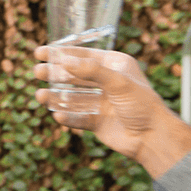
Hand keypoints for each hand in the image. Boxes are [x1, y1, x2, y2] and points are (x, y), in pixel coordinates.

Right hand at [33, 46, 190, 176]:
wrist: (153, 137)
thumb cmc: (143, 105)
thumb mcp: (118, 82)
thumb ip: (91, 70)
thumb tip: (64, 61)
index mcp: (115, 66)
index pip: (84, 56)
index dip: (62, 54)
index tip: (41, 52)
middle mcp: (107, 83)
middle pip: (74, 76)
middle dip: (55, 74)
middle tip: (37, 72)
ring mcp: (101, 103)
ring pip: (72, 97)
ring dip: (56, 97)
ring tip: (41, 96)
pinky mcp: (97, 121)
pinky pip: (77, 117)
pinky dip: (67, 117)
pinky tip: (58, 116)